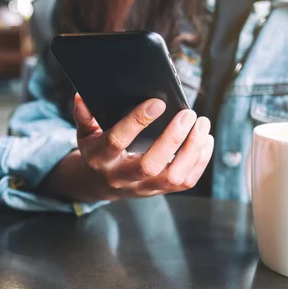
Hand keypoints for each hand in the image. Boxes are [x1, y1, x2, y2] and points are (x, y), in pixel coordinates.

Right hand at [73, 93, 213, 199]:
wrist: (101, 182)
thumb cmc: (98, 149)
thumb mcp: (85, 132)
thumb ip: (84, 115)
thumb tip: (82, 97)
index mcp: (100, 158)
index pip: (118, 141)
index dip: (137, 121)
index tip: (158, 102)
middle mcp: (121, 177)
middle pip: (149, 165)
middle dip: (172, 138)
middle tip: (189, 114)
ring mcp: (143, 188)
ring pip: (172, 177)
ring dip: (192, 150)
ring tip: (202, 124)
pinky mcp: (160, 191)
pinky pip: (185, 182)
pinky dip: (200, 161)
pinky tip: (205, 139)